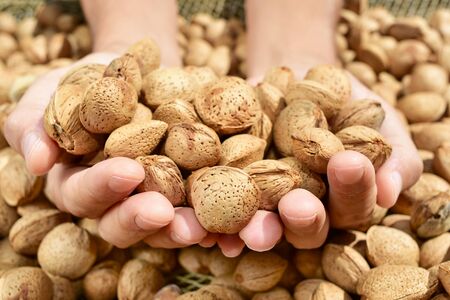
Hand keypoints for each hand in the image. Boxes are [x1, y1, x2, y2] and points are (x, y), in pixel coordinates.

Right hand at [4, 53, 208, 248]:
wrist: (133, 71)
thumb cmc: (84, 82)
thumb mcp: (50, 93)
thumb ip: (33, 126)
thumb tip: (37, 162)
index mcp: (77, 184)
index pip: (83, 196)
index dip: (103, 188)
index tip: (128, 170)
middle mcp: (115, 200)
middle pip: (123, 223)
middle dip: (142, 219)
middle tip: (164, 212)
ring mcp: (152, 196)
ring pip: (164, 224)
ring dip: (182, 228)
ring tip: (202, 224)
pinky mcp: (185, 187)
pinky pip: (198, 205)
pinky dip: (212, 212)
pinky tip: (230, 213)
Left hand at [203, 74, 422, 256]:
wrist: (293, 77)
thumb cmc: (342, 99)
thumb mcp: (375, 117)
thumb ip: (394, 154)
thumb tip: (389, 191)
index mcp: (342, 200)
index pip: (352, 205)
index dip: (353, 188)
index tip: (349, 162)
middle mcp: (304, 211)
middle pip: (307, 229)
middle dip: (303, 219)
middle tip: (298, 205)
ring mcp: (266, 204)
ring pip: (264, 227)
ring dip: (258, 231)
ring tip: (252, 230)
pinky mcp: (231, 189)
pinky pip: (222, 211)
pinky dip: (216, 222)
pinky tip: (210, 229)